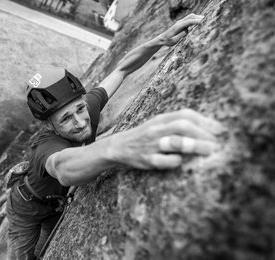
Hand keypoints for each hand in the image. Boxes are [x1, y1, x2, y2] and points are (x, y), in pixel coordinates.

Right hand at [110, 109, 224, 169]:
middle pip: (183, 126)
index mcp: (161, 119)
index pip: (185, 114)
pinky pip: (164, 160)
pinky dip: (176, 161)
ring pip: (175, 142)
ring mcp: (151, 144)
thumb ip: (177, 123)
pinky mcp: (147, 159)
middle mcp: (157, 129)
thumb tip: (207, 128)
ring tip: (210, 151)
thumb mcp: (159, 124)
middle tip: (217, 144)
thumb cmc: (145, 136)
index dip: (205, 121)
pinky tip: (182, 162)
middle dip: (203, 134)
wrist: (119, 146)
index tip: (220, 130)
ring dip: (195, 146)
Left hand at [161, 13, 203, 45]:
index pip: (189, 21)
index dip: (197, 21)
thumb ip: (181, 35)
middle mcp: (179, 22)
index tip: (203, 22)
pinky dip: (195, 19)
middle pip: (191, 16)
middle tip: (207, 20)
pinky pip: (189, 19)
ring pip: (190, 16)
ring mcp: (180, 22)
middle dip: (199, 17)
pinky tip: (199, 22)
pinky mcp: (181, 23)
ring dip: (197, 17)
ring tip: (205, 20)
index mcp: (178, 26)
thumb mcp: (174, 40)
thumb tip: (188, 30)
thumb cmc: (167, 41)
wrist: (162, 39)